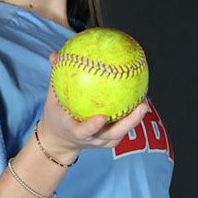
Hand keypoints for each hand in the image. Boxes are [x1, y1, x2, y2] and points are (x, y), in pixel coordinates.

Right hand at [37, 57, 152, 158]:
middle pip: (113, 134)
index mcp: (74, 131)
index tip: (101, 117)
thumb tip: (55, 55)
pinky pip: (123, 127)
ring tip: (144, 103)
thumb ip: (55, 79)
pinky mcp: (111, 140)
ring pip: (122, 132)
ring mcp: (103, 141)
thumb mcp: (52, 100)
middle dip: (129, 123)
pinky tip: (140, 99)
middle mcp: (91, 139)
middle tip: (142, 106)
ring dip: (135, 119)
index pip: (83, 131)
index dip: (92, 126)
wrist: (61, 141)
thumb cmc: (57, 115)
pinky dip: (132, 115)